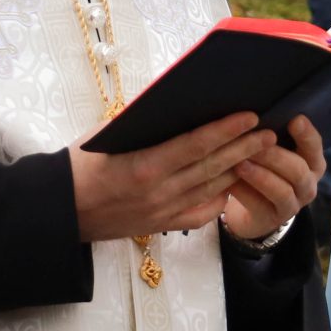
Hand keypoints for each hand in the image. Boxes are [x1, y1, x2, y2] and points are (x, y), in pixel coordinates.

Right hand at [69, 111, 280, 242]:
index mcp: (143, 166)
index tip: (249, 116)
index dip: (226, 130)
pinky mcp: (161, 226)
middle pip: (211, 167)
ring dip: (239, 169)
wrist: (60, 211)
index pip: (195, 145)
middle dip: (244, 148)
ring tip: (261, 151)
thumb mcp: (108, 135)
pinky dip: (220, 197)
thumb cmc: (81, 165)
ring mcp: (162, 212)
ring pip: (211, 189)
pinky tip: (234, 182)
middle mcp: (158, 192)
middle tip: (269, 132)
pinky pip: (201, 213)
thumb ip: (144, 123)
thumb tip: (179, 103)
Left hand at [219, 114, 324, 241]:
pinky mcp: (272, 219)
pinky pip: (260, 206)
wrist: (252, 210)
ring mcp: (293, 205)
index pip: (315, 147)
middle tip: (255, 141)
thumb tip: (254, 115)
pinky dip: (245, 192)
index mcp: (312, 163)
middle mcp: (308, 184)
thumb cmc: (264, 169)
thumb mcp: (272, 152)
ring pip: (282, 191)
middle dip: (275, 155)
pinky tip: (230, 183)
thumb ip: (270, 137)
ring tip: (240, 163)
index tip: (295, 119)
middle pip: (298, 169)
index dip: (307, 134)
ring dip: (260, 175)